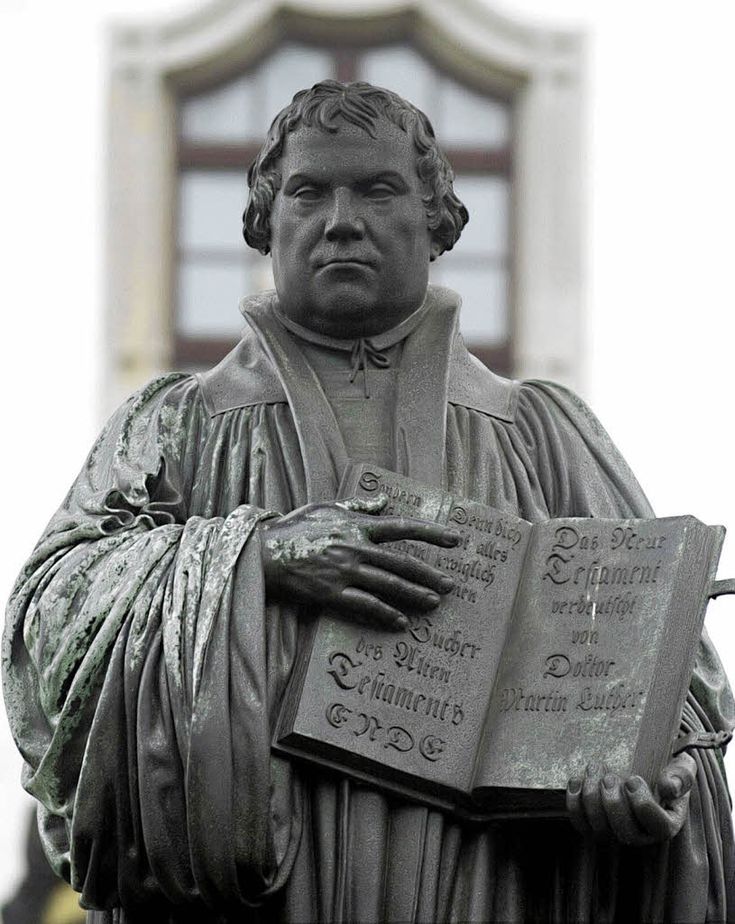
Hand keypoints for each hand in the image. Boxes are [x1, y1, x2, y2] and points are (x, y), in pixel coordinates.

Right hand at [260, 496, 460, 627]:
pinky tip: (400, 622)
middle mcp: (355, 548)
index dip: (431, 533)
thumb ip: (358, 506)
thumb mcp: (326, 508)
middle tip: (450, 584)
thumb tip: (383, 501)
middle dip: (429, 574)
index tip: (455, 539)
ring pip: (389, 585)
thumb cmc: (295, 528)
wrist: (265, 552)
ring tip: (434, 603)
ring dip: (414, 595)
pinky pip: (365, 605)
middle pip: (402, 563)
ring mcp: (345, 572)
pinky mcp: (332, 593)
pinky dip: (385, 614)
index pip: (402, 527)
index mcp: (356, 525)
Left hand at [566, 752, 696, 845]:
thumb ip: (681, 775)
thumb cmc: (666, 769)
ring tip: (594, 769)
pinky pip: (581, 825)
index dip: (643, 805)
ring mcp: (618, 832)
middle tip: (610, 776)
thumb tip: (668, 787)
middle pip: (626, 833)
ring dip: (592, 798)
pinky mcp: (596, 826)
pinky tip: (577, 780)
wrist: (646, 766)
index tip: (633, 779)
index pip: (660, 828)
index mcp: (668, 822)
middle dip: (613, 803)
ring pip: (601, 829)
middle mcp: (643, 834)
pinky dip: (574, 803)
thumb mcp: (682, 766)